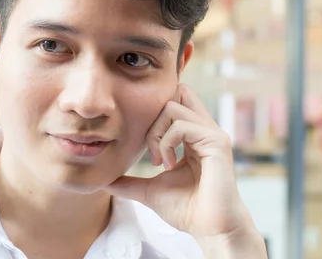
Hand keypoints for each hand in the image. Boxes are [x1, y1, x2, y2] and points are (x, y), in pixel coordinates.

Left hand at [104, 84, 265, 257]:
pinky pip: (182, 124)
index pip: (174, 101)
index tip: (148, 146)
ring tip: (160, 160)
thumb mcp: (150, 190)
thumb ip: (130, 181)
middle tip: (152, 149)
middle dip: (153, 117)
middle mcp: (205, 129)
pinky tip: (169, 165)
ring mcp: (212, 133)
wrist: (210, 229)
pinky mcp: (217, 141)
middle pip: (175, 92)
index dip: (154, 114)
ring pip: (173, 105)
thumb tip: (105, 180)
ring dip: (157, 133)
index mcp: (195, 135)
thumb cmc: (187, 210)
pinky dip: (167, 142)